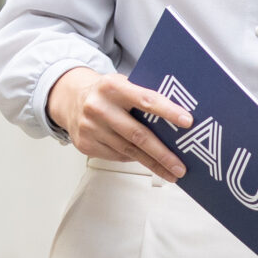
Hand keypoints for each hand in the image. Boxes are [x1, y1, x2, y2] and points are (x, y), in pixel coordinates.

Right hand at [45, 67, 192, 181]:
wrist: (70, 99)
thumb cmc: (106, 93)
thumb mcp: (122, 84)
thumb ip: (143, 97)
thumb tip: (176, 119)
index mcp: (112, 87)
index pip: (145, 99)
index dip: (167, 111)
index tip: (187, 121)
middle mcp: (99, 107)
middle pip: (138, 135)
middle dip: (163, 153)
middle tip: (181, 166)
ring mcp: (90, 128)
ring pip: (129, 151)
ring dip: (153, 164)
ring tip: (172, 172)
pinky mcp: (85, 144)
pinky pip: (117, 156)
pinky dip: (134, 159)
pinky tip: (146, 162)